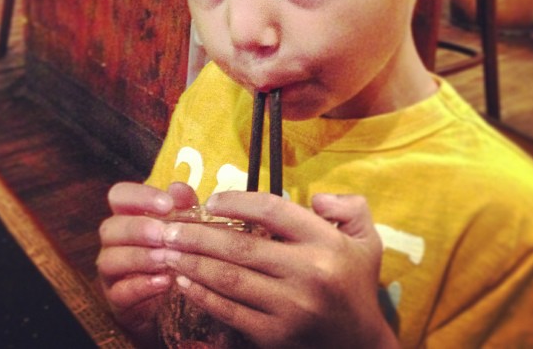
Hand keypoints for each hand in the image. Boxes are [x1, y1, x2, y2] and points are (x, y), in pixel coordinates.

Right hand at [96, 181, 197, 340]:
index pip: (119, 195)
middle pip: (110, 227)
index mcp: (127, 214)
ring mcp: (111, 270)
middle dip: (137, 229)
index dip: (140, 196)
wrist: (174, 293)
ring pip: (110, 260)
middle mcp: (113, 240)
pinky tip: (165, 281)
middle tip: (163, 234)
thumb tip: (178, 188)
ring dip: (139, 258)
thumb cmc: (176, 248)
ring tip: (166, 259)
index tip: (167, 204)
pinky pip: (120, 292)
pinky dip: (142, 286)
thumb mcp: (185, 224)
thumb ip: (183, 205)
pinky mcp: (117, 298)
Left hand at [157, 191, 397, 348]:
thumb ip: (348, 205)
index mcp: (325, 241)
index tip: (211, 200)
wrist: (361, 343)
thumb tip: (316, 197)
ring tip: (167, 250)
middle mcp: (308, 272)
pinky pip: (230, 311)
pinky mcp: (275, 335)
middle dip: (199, 234)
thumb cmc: (356, 281)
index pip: (272, 210)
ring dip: (192, 262)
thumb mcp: (365, 237)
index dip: (237, 200)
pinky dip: (202, 295)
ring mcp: (290, 307)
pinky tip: (182, 281)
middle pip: (241, 246)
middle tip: (170, 227)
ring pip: (229, 279)